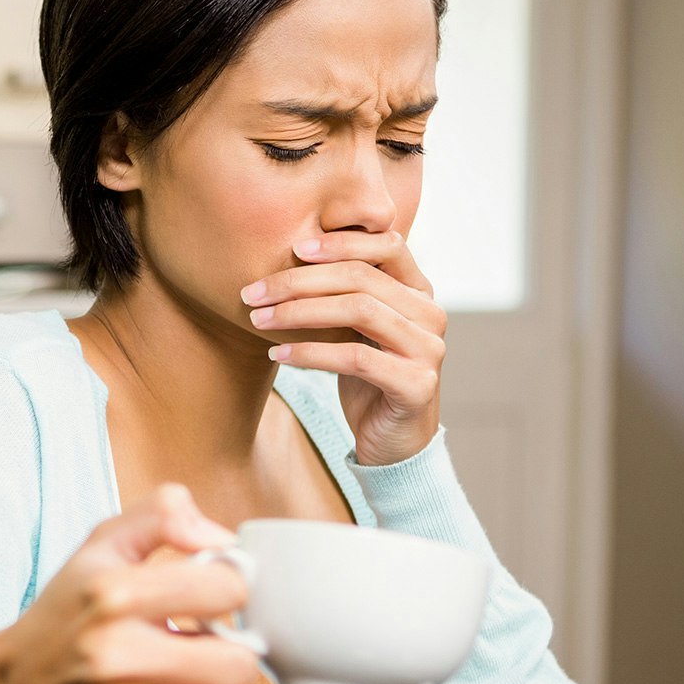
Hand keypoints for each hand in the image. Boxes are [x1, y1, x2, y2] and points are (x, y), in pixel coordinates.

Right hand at [0, 484, 259, 683]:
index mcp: (112, 592)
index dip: (230, 586)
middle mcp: (113, 653)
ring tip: (197, 675)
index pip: (229, 588)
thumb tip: (222, 540)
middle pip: (239, 659)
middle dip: (231, 646)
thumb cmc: (66, 613)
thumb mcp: (102, 544)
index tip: (210, 593)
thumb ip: (163, 514)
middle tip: (205, 641)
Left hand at [240, 230, 446, 465]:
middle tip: (253, 293)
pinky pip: (356, 358)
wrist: (391, 442)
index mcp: (419, 292)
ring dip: (299, 313)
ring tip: (259, 319)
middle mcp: (430, 314)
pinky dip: (311, 353)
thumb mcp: (356, 329)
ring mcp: (429, 349)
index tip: (294, 248)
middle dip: (299, 281)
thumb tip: (291, 254)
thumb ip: (343, 293)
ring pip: (359, 311)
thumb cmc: (367, 378)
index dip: (342, 241)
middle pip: (362, 278)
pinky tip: (279, 353)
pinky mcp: (417, 385)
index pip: (388, 245)